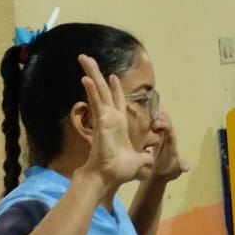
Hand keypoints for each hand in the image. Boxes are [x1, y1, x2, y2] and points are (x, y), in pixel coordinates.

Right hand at [78, 55, 151, 189]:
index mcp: (118, 124)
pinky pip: (96, 102)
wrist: (109, 177)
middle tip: (87, 58)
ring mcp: (104, 118)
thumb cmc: (120, 171)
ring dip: (91, 73)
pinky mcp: (101, 121)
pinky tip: (86, 77)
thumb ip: (144, 159)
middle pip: (103, 90)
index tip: (112, 77)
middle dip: (97, 74)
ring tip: (83, 57)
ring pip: (97, 90)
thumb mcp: (139, 163)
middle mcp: (110, 118)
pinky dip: (91, 90)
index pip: (117, 101)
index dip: (114, 89)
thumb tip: (150, 160)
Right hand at [149, 113, 189, 183]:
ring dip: (151, 113)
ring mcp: (159, 136)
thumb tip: (186, 167)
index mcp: (172, 142)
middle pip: (164, 121)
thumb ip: (180, 167)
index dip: (164, 125)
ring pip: (157, 121)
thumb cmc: (167, 172)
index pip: (170, 130)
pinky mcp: (151, 137)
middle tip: (148, 108)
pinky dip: (145, 118)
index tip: (156, 123)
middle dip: (158, 114)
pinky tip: (137, 113)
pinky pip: (149, 125)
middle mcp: (166, 136)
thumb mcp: (174, 171)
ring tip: (143, 106)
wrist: (159, 176)